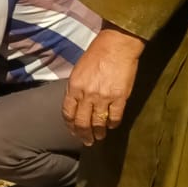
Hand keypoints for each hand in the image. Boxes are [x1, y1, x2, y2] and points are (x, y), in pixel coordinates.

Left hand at [62, 25, 143, 145]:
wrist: (117, 45)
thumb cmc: (97, 54)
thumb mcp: (79, 70)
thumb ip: (76, 88)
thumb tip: (77, 104)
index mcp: (74, 87)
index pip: (68, 113)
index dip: (70, 125)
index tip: (73, 131)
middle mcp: (86, 94)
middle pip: (82, 122)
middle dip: (83, 134)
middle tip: (87, 141)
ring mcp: (103, 97)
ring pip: (98, 123)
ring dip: (98, 133)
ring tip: (99, 137)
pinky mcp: (119, 98)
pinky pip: (114, 117)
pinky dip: (112, 124)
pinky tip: (111, 126)